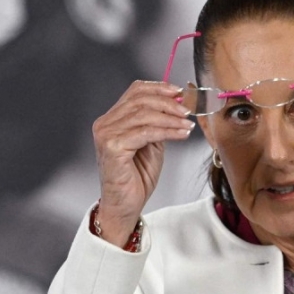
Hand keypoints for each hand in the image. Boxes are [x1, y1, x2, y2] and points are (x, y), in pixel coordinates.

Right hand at [92, 80, 194, 245]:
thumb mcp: (152, 143)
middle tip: (188, 110)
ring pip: (144, 115)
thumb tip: (178, 105)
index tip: (179, 92)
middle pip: (140, 100)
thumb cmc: (136, 177)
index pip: (135, 91)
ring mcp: (106, 134)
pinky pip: (145, 132)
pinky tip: (181, 134)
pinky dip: (167, 131)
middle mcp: (105, 124)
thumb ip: (158, 123)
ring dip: (171, 118)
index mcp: (112, 119)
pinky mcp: (112, 147)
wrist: (125, 205)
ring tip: (188, 124)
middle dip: (168, 103)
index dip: (159, 88)